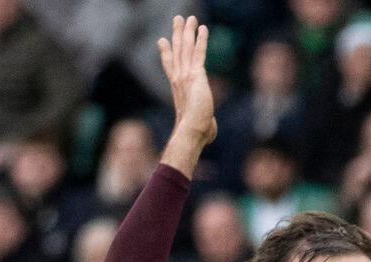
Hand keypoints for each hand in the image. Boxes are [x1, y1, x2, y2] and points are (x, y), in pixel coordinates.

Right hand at [158, 14, 216, 163]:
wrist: (192, 132)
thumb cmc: (195, 135)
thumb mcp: (200, 126)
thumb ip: (204, 124)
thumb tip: (209, 134)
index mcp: (177, 90)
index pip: (170, 67)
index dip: (166, 53)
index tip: (162, 41)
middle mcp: (179, 80)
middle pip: (177, 51)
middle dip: (177, 34)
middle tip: (177, 20)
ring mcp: (186, 76)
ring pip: (186, 48)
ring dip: (187, 31)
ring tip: (188, 18)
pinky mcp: (196, 75)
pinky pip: (198, 53)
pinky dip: (201, 40)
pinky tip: (202, 28)